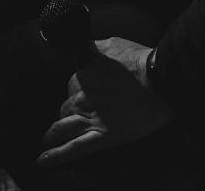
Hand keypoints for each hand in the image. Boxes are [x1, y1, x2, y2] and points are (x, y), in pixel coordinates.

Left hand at [38, 37, 172, 167]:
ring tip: (48, 139)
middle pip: (65, 109)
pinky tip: (43, 160)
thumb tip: (90, 48)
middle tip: (76, 116)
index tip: (85, 95)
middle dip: (69, 113)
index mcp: (82, 76)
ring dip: (54, 133)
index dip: (77, 92)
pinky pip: (74, 149)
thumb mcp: (114, 45)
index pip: (70, 87)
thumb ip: (96, 49)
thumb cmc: (141, 62)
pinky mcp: (103, 137)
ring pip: (62, 128)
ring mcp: (91, 119)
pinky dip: (57, 156)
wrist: (161, 80)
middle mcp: (81, 98)